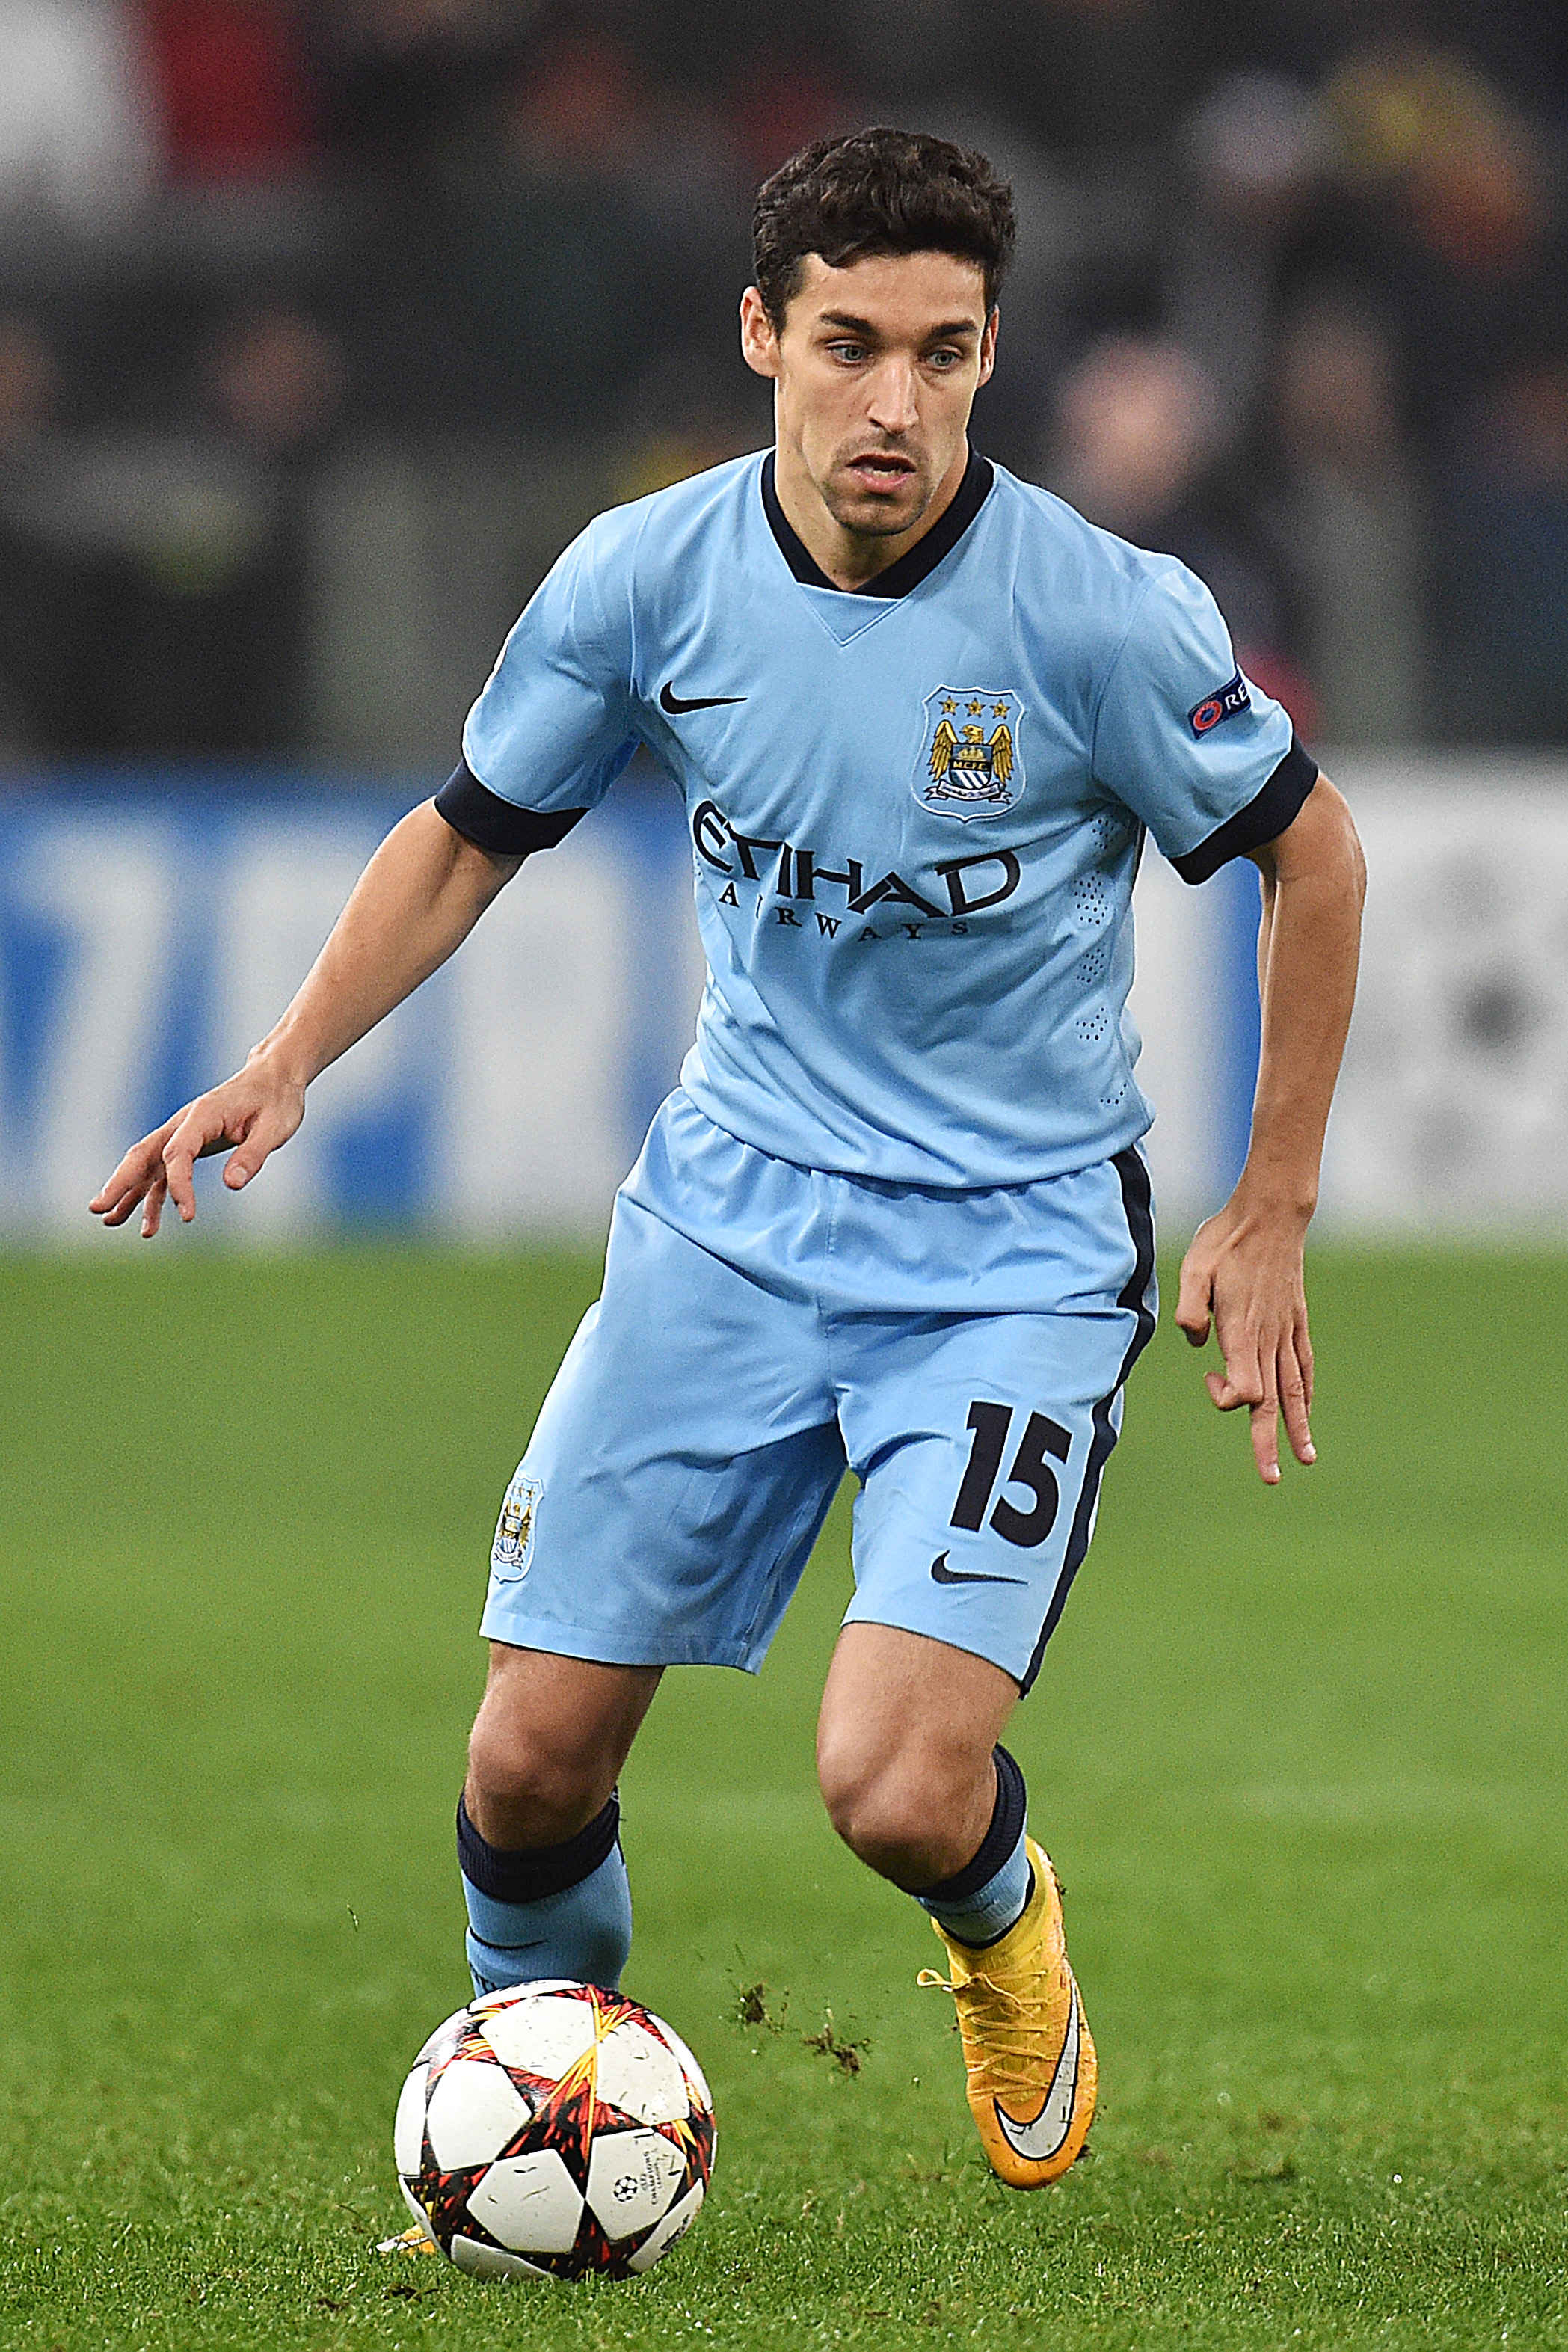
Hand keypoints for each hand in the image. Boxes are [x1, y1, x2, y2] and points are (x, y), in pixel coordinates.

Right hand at [88, 1060, 305, 1237]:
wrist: (274, 1080)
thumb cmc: (276, 1102)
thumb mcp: (274, 1128)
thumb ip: (253, 1155)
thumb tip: (233, 1185)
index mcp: (203, 1115)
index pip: (178, 1153)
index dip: (179, 1185)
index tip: (188, 1215)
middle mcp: (184, 1124)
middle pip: (143, 1155)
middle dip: (120, 1183)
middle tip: (97, 1209)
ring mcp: (183, 1135)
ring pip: (147, 1166)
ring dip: (129, 1194)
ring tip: (110, 1222)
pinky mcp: (189, 1146)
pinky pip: (163, 1173)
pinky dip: (151, 1196)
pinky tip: (147, 1224)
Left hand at [1174, 1198, 1315, 1485]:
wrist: (1271, 1214)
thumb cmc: (1225, 1239)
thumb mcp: (1193, 1268)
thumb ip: (1190, 1307)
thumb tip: (1194, 1340)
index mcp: (1243, 1330)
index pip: (1245, 1388)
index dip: (1228, 1398)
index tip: (1209, 1377)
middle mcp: (1269, 1337)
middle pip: (1271, 1401)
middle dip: (1269, 1442)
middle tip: (1272, 1478)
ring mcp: (1286, 1330)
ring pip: (1293, 1388)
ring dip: (1298, 1425)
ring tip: (1307, 1458)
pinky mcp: (1295, 1320)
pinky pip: (1303, 1364)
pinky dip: (1305, 1392)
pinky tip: (1306, 1410)